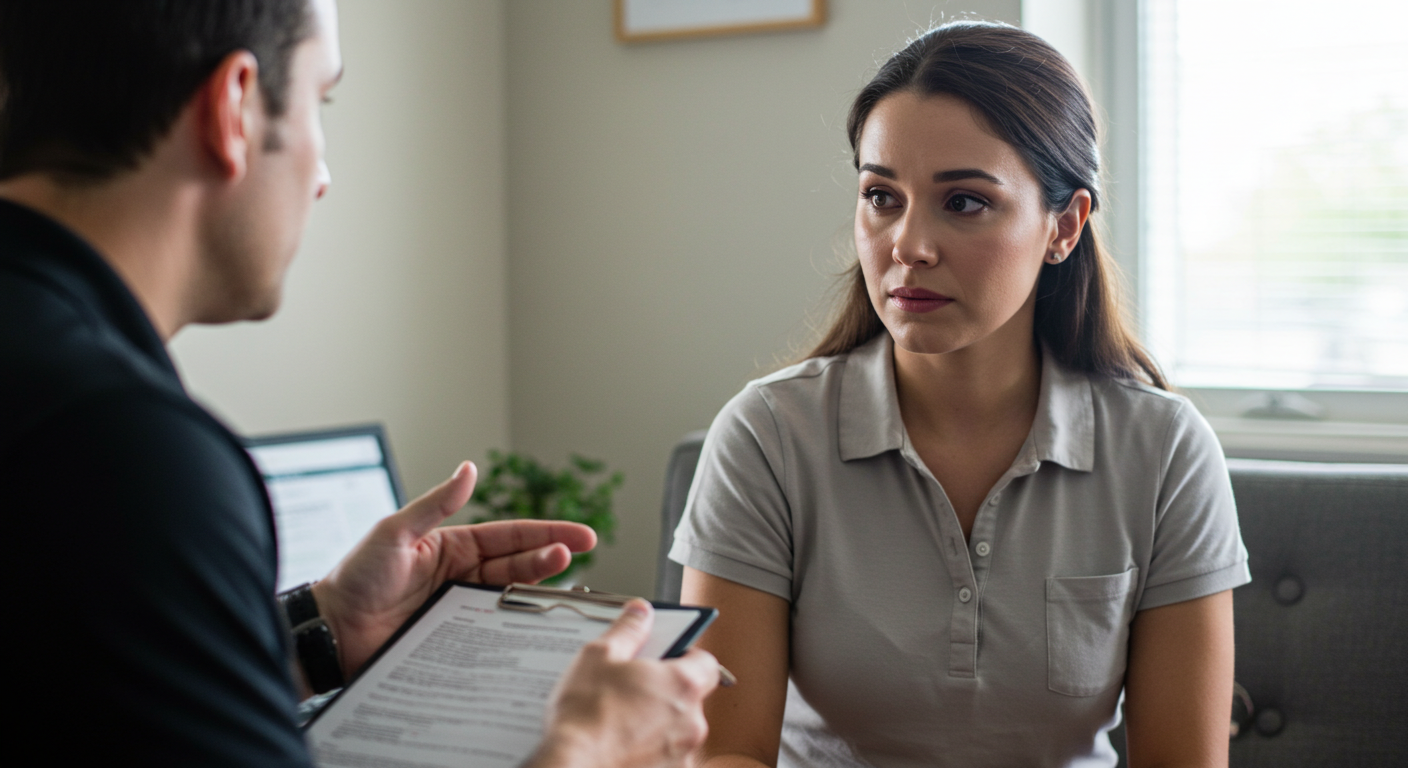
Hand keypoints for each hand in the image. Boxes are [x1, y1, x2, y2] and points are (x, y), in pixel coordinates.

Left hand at [312, 461, 596, 674]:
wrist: (331, 630)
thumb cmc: (356, 576)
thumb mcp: (395, 531)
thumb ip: (436, 505)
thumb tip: (469, 469)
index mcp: (453, 546)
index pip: (510, 536)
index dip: (548, 533)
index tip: (582, 536)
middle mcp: (462, 575)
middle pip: (517, 565)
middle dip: (549, 558)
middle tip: (572, 554)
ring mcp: (460, 607)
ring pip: (510, 596)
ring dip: (536, 587)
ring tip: (559, 580)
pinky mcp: (454, 638)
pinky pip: (491, 630)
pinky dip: (514, 625)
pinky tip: (532, 623)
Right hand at [529, 600, 720, 767]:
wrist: (572, 766)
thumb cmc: (585, 715)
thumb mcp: (599, 656)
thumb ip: (628, 630)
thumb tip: (641, 612)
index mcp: (682, 684)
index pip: (706, 663)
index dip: (687, 657)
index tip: (666, 656)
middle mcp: (691, 721)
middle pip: (690, 698)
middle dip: (666, 692)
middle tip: (633, 688)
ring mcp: (682, 754)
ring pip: (676, 730)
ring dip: (657, 723)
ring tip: (620, 721)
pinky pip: (665, 756)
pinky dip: (649, 750)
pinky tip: (621, 745)